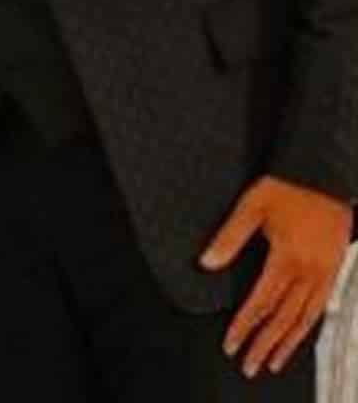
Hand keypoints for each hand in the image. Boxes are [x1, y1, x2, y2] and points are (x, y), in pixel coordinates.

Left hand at [201, 175, 353, 376]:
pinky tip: (300, 336)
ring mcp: (325, 273)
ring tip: (272, 361)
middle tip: (249, 367)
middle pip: (284, 319)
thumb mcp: (250, 206)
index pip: (260, 303)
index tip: (230, 344)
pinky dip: (309, 327)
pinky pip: (321, 307)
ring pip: (306, 318)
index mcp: (286, 260)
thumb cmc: (286, 186)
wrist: (324, 173)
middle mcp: (309, 272)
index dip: (244, 326)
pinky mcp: (334, 268)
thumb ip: (228, 237)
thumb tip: (206, 263)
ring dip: (288, 343)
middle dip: (263, 344)